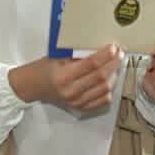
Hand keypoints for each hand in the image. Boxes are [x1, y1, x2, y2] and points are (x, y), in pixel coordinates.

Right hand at [9, 43, 123, 110]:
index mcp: (63, 76)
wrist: (34, 86)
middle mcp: (71, 91)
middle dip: (113, 63)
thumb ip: (78, 54)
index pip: (91, 64)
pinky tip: (110, 78)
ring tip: (116, 64)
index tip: (114, 47)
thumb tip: (101, 46)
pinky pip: (103, 100)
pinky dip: (110, 89)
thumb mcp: (58, 56)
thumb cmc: (45, 68)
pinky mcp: (81, 108)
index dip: (105, 55)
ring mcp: (77, 102)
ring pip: (105, 89)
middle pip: (101, 77)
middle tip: (120, 53)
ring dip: (114, 75)